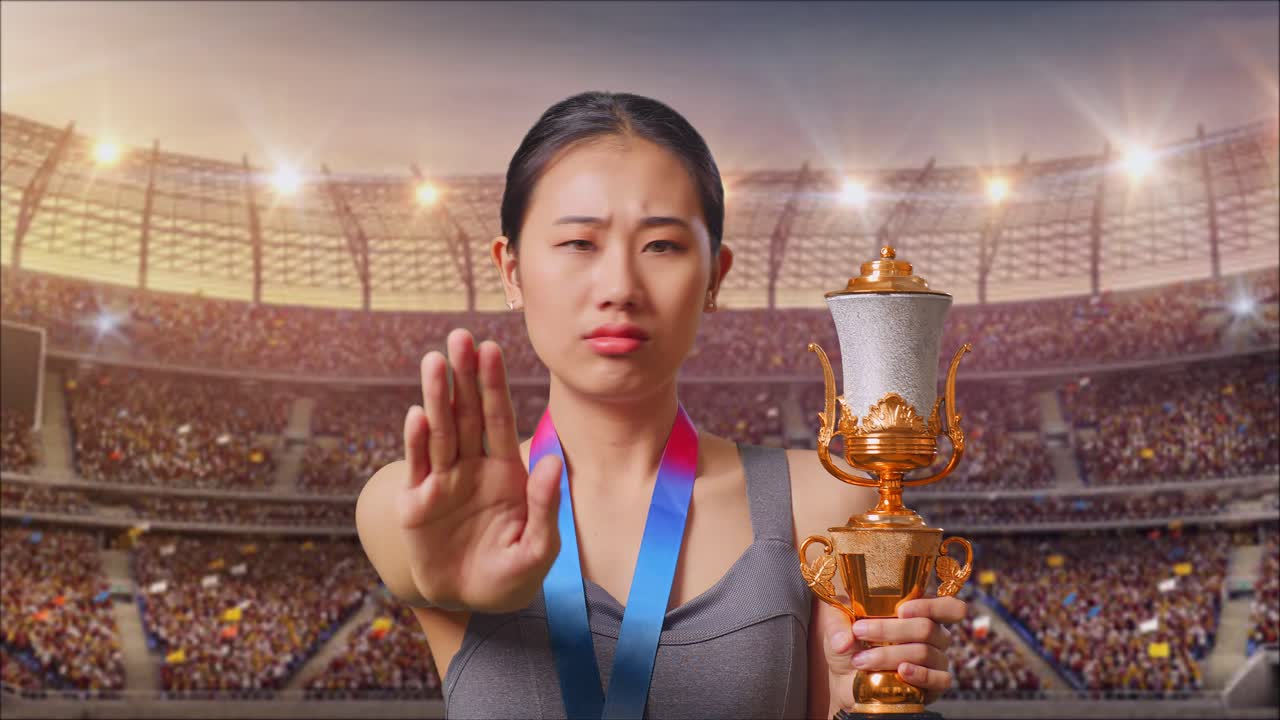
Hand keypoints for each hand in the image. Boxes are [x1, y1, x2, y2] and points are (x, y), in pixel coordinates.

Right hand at [399, 328, 562, 612]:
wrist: (470, 603)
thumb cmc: (511, 574)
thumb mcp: (539, 546)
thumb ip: (545, 504)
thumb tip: (552, 461)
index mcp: (504, 470)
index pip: (499, 419)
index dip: (494, 385)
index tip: (492, 348)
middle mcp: (471, 467)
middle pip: (467, 414)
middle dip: (463, 376)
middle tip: (459, 337)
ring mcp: (441, 482)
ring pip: (439, 431)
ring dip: (436, 397)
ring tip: (434, 361)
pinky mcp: (415, 504)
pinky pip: (418, 468)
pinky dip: (417, 442)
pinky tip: (417, 415)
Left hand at [820, 596, 965, 709]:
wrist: (846, 677)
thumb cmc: (851, 642)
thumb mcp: (839, 625)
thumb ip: (839, 625)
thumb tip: (845, 641)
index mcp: (920, 613)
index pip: (948, 606)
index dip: (931, 606)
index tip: (901, 610)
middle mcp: (935, 635)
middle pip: (927, 628)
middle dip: (890, 630)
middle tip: (860, 631)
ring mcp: (937, 660)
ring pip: (925, 652)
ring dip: (889, 655)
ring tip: (861, 659)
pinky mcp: (935, 686)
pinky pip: (940, 679)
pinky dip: (919, 674)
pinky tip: (900, 672)